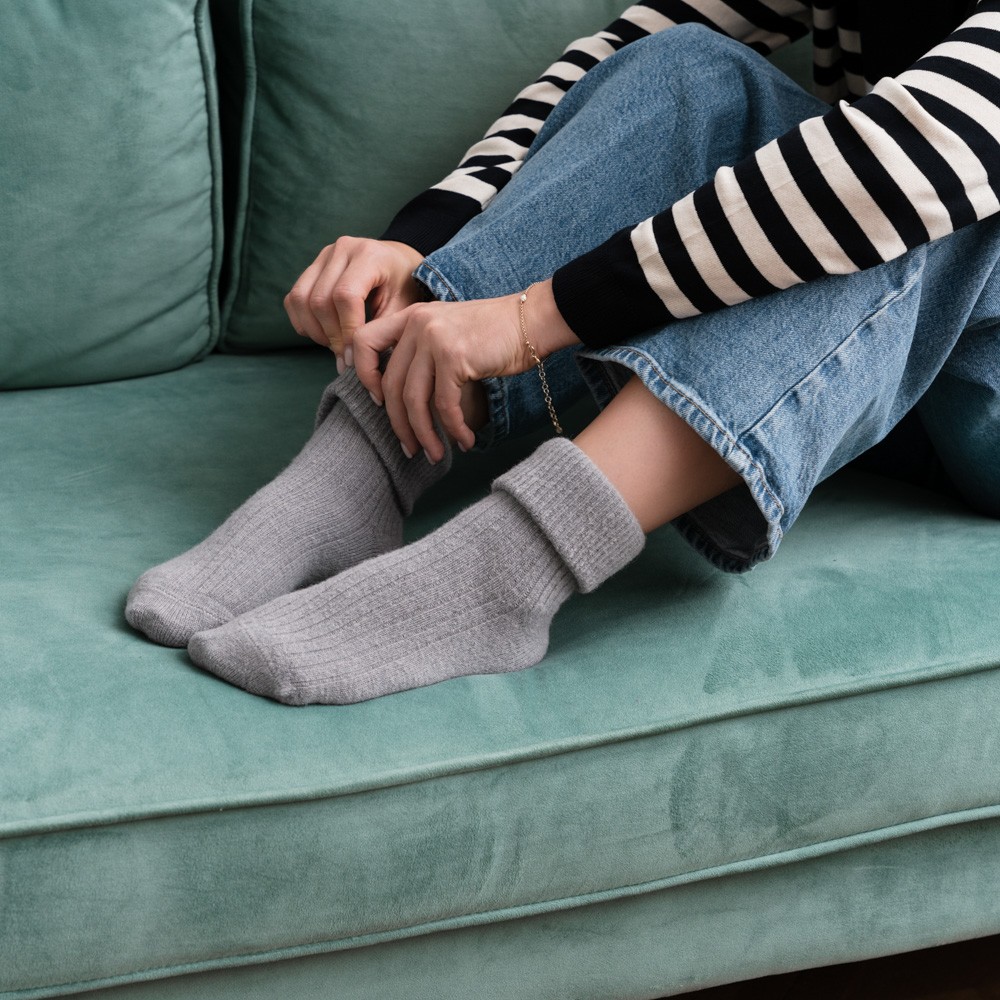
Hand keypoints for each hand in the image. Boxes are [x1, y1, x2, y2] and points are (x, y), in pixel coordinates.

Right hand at [284, 237, 423, 368]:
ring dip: (314, 331)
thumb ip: (379, 331)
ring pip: (300, 298)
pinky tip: (323, 335)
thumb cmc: (404, 286)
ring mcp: (324, 256)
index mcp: (369, 256)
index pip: (345, 295)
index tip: (354, 356)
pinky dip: (303, 322)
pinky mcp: (312, 267)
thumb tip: (350, 364)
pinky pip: (293, 298)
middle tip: (345, 357)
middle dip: (331, 336)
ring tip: (334, 346)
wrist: (398, 262)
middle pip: (320, 299)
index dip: (346, 330)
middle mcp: (342, 249)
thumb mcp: (403, 308)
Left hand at [354, 279, 579, 459]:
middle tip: (410, 448)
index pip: (363, 342)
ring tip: (435, 455)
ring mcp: (434, 339)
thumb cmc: (495, 334)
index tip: (378, 401)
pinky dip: (453, 429)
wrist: (533, 320)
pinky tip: (464, 441)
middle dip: (400, 425)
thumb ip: (422, 352)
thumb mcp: (448, 332)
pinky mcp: (454, 357)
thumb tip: (402, 399)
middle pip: (392, 385)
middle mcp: (416, 324)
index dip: (363, 375)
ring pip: (414, 400)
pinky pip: (445, 405)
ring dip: (425, 435)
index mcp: (410, 317)